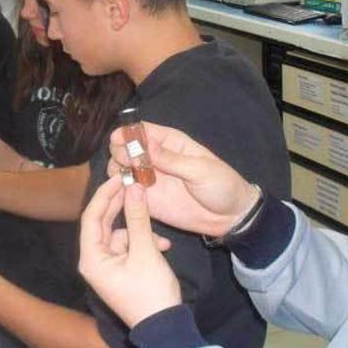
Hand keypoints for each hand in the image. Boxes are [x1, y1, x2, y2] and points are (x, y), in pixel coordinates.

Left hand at [79, 176, 177, 327]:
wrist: (164, 327)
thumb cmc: (150, 291)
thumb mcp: (145, 251)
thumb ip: (138, 217)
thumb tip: (134, 187)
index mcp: (91, 258)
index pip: (91, 216)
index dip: (105, 194)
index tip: (120, 177)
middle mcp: (94, 261)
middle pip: (103, 223)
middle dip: (121, 206)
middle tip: (135, 185)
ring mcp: (107, 266)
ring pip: (120, 234)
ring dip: (140, 230)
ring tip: (161, 238)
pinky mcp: (121, 270)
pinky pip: (129, 247)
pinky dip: (144, 243)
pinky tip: (163, 247)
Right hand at [108, 122, 258, 237]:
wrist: (229, 217)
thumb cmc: (221, 185)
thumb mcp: (200, 169)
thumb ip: (172, 159)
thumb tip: (146, 145)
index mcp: (170, 143)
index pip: (142, 130)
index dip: (127, 133)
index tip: (119, 140)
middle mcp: (155, 158)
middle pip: (125, 147)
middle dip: (120, 152)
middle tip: (129, 163)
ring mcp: (149, 179)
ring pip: (120, 169)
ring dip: (117, 171)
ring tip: (128, 179)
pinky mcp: (147, 200)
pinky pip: (125, 192)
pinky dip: (119, 191)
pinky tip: (125, 193)